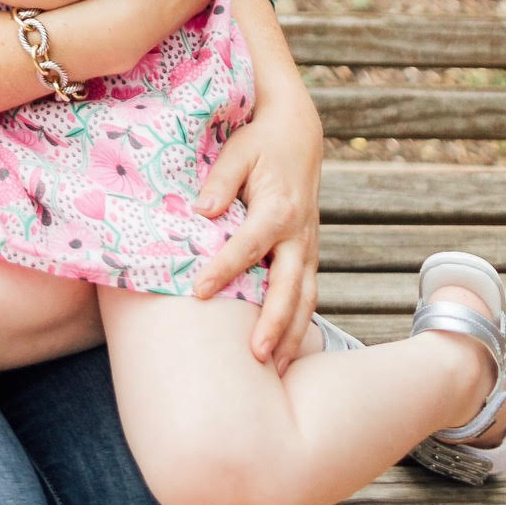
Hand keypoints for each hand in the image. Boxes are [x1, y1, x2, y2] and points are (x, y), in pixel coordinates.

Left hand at [193, 3, 322, 371]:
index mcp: (277, 209)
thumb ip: (219, 180)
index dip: (223, 270)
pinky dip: (300, 324)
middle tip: (256, 357)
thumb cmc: (260, 142)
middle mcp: (298, 235)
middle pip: (289, 287)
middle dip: (274, 324)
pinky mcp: (307, 253)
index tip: (197, 292)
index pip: (247, 247)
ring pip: (305, 299)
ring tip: (273, 370)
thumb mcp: (238, 151)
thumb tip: (200, 212)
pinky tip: (285, 350)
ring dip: (292, 336)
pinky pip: (308, 294)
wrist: (298, 133)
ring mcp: (306, 247)